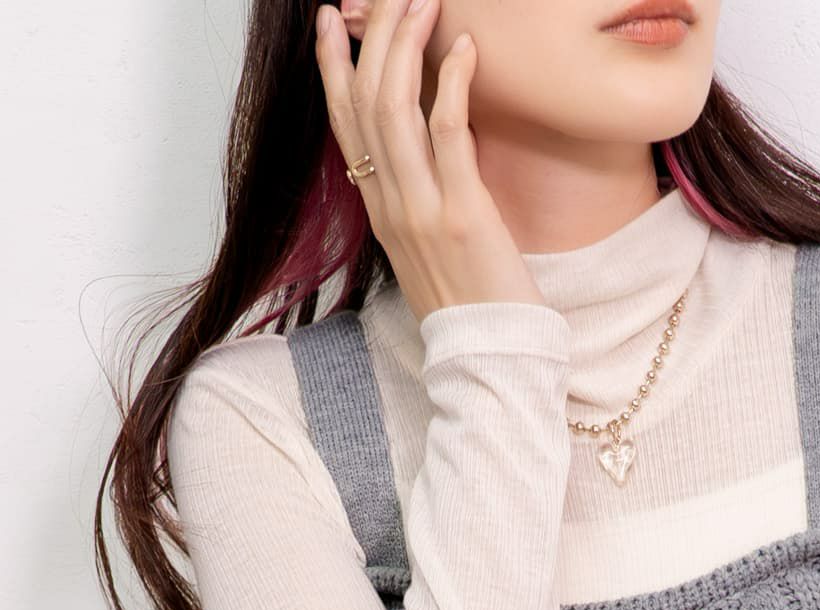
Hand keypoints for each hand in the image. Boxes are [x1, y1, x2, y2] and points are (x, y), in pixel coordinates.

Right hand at [315, 0, 549, 325]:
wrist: (489, 364)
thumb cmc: (470, 309)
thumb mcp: (430, 251)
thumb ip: (419, 203)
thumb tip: (429, 156)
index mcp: (379, 211)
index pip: (344, 125)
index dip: (333, 67)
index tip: (330, 21)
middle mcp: (390, 205)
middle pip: (363, 102)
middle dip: (373, 37)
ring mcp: (422, 209)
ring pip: (395, 109)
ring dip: (407, 46)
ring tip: (425, 2)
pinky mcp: (462, 215)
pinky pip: (449, 134)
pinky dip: (454, 85)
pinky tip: (466, 50)